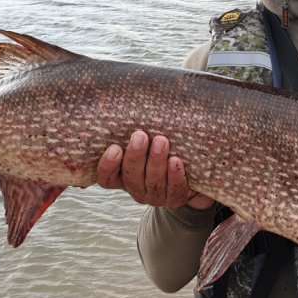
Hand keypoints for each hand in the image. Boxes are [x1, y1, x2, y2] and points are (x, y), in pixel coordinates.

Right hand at [97, 131, 213, 210]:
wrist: (191, 173)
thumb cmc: (161, 149)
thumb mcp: (145, 142)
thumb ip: (134, 131)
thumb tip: (127, 99)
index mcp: (122, 176)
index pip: (106, 178)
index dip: (108, 166)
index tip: (114, 147)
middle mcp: (136, 188)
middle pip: (131, 177)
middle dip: (135, 156)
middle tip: (140, 135)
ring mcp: (155, 196)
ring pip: (153, 182)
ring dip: (156, 161)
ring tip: (161, 141)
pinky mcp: (175, 198)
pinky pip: (174, 189)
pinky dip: (175, 175)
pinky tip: (176, 161)